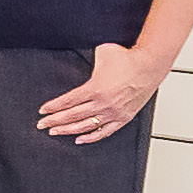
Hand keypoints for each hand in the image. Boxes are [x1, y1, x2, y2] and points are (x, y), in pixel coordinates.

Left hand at [35, 44, 156, 142]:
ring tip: (55, 132)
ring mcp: (113, 113)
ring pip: (85, 126)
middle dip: (54, 121)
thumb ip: (88, 59)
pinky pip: (104, 132)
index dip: (53, 107)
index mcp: (95, 88)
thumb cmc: (128, 59)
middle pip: (72, 116)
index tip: (43, 111)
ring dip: (68, 130)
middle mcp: (103, 103)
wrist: (149, 66)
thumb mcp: (102, 53)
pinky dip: (91, 137)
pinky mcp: (123, 118)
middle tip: (42, 125)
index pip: (68, 101)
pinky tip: (79, 139)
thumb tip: (79, 57)